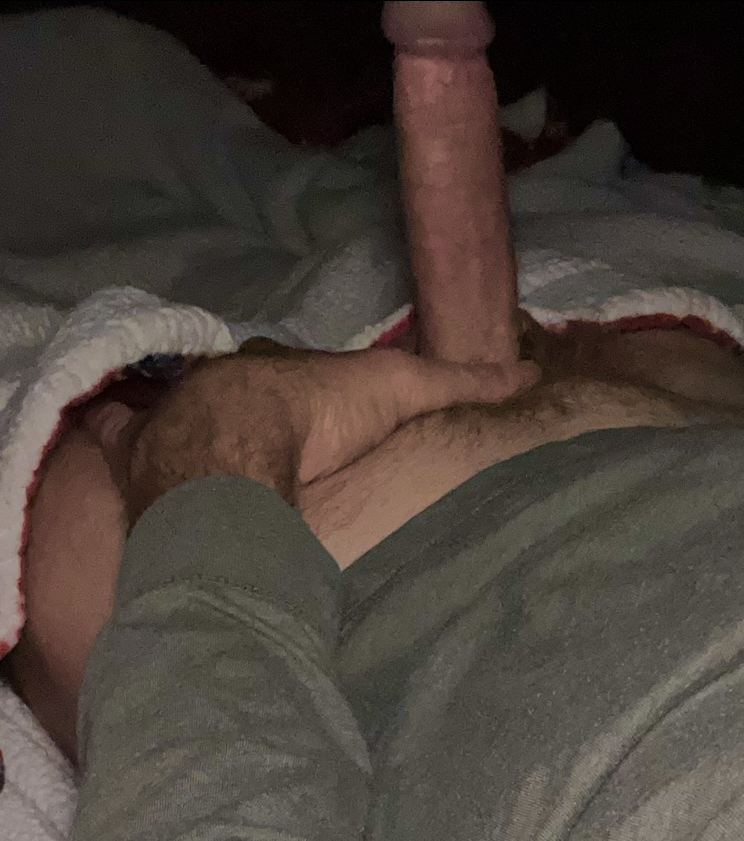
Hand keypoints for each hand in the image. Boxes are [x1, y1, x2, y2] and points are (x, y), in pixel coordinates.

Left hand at [123, 342, 538, 524]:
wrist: (233, 451)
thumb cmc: (312, 417)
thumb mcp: (395, 393)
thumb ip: (455, 383)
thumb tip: (530, 374)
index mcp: (275, 376)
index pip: (286, 376)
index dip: (299, 389)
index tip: (310, 407)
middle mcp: (221, 394)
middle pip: (227, 399)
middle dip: (234, 413)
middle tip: (252, 442)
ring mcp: (174, 426)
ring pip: (174, 422)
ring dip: (181, 436)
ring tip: (194, 465)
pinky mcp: (134, 456)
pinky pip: (116, 435)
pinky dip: (116, 438)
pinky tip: (122, 454)